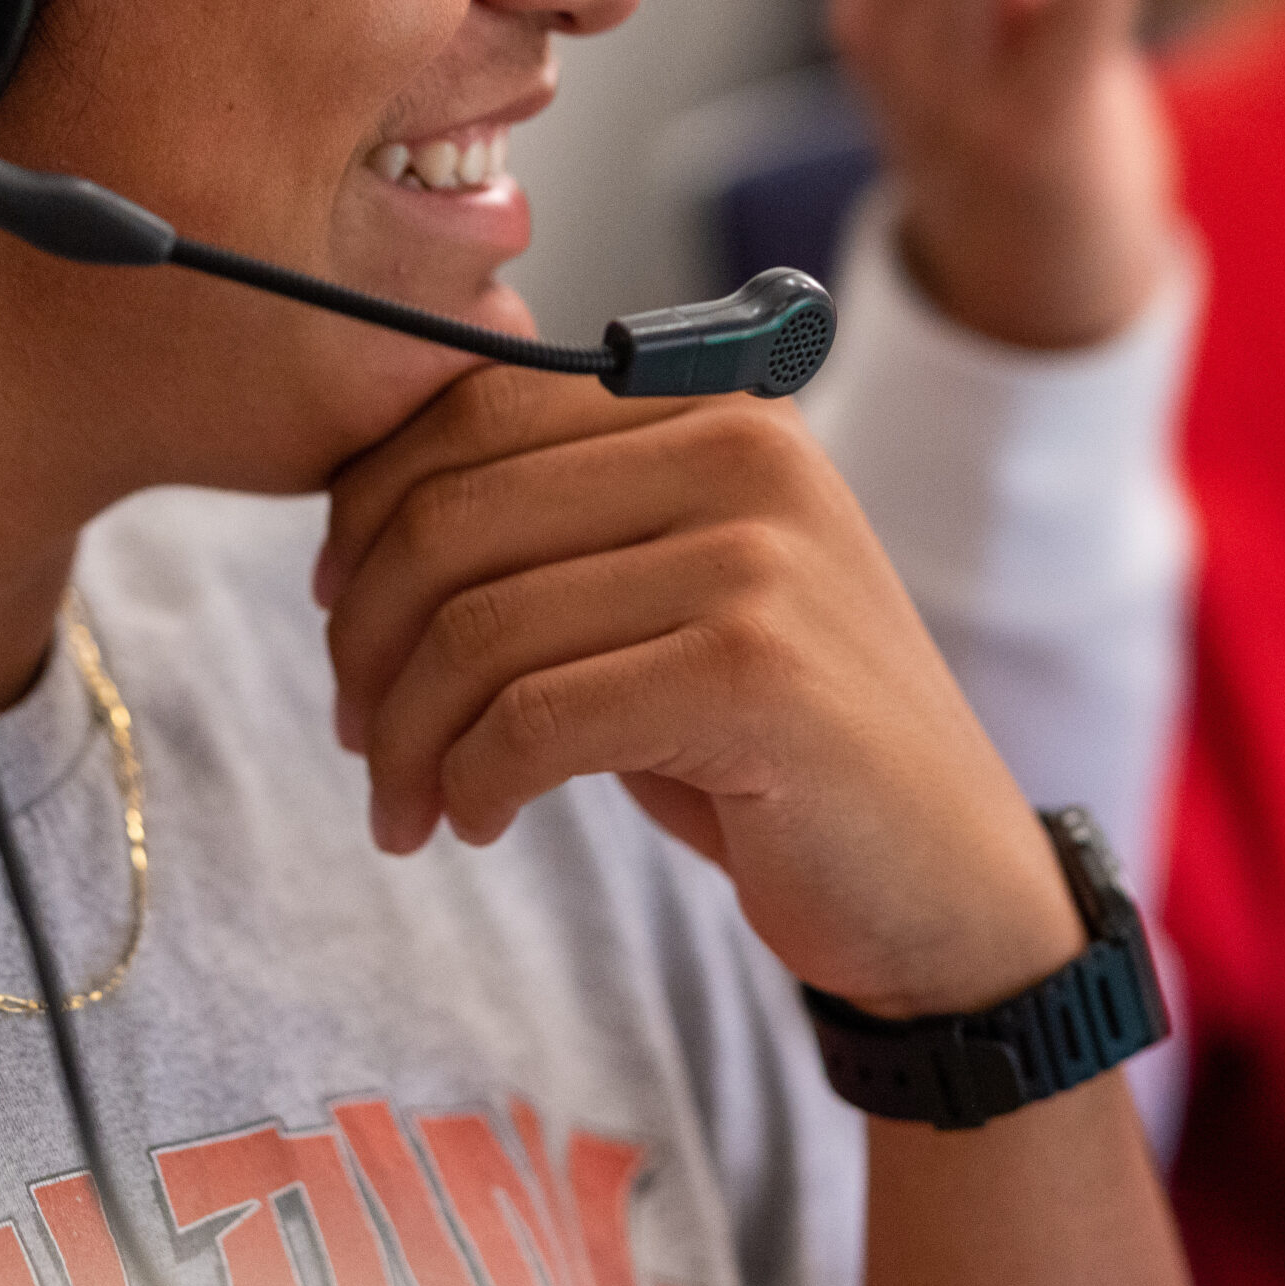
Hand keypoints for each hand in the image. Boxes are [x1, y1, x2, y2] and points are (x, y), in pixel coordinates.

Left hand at [315, 368, 1084, 1018]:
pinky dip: (471, 782)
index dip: (367, 515)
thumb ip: (552, 526)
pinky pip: (532, 721)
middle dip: (367, 640)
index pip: (472, 408)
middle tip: (358, 734)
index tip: (341, 613)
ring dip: (407, 735)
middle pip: (452, 516)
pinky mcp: (754, 675)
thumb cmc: (771, 742)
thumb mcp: (667, 595)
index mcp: (714, 405)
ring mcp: (758, 559)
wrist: (943, 880)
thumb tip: (352, 517)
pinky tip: (477, 821)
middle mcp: (743, 451)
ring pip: (477, 626)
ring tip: (407, 803)